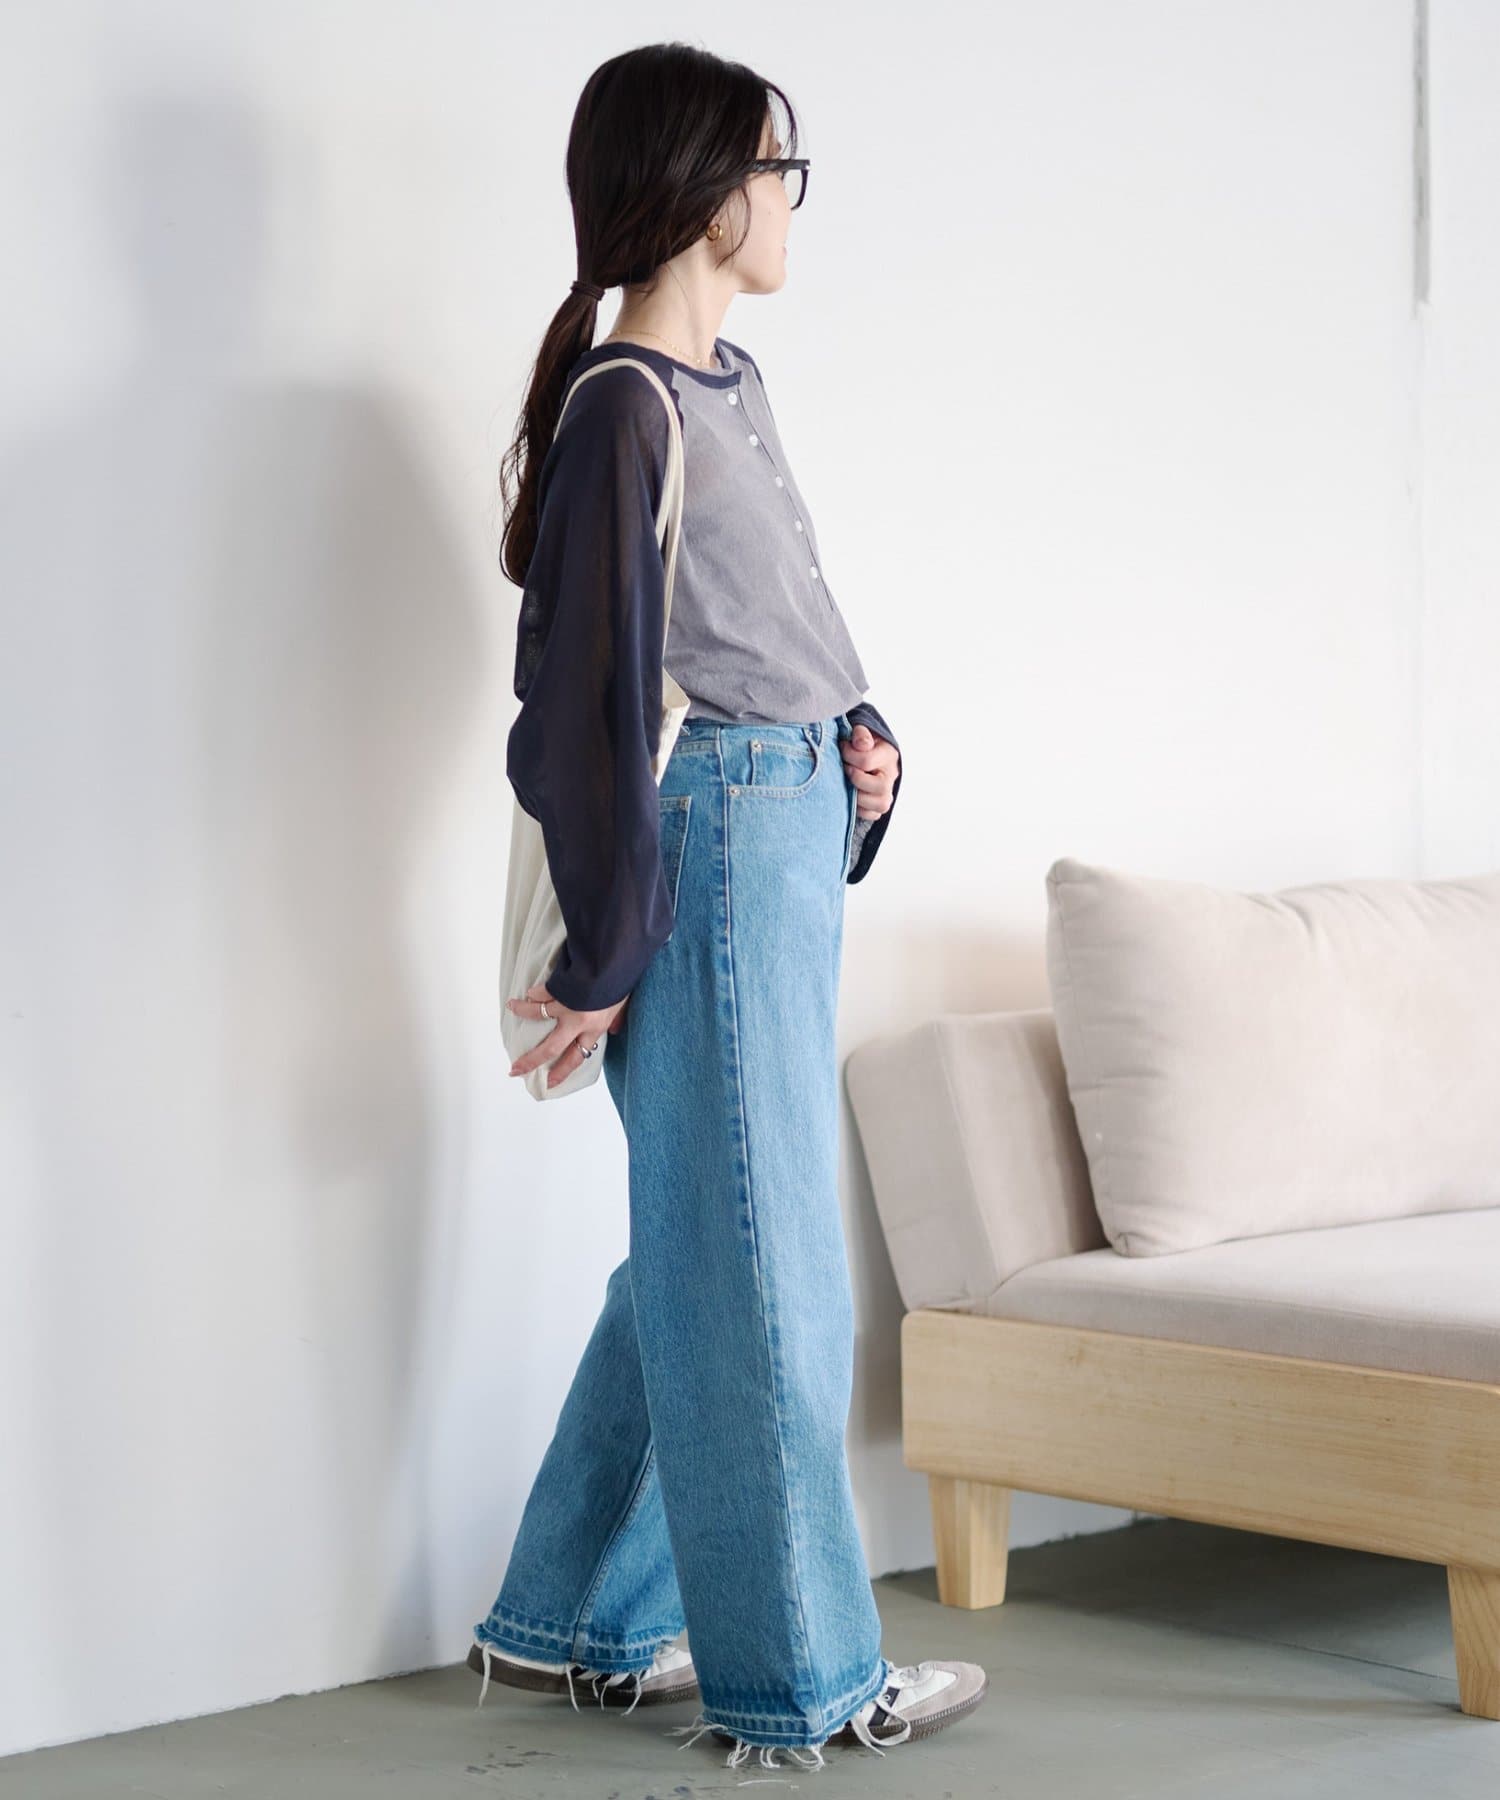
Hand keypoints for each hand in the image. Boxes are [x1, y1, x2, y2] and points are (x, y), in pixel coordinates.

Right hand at [506, 981, 629, 1088]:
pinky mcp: (559, 989)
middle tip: (515, 1069)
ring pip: (538, 1015)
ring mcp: (567, 1006)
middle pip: (550, 1048)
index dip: (562, 1071)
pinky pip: (542, 993)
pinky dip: (535, 992)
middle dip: (530, 1060)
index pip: (576, 1057)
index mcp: (595, 1028)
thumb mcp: (623, 1004)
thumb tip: (616, 1030)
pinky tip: (530, 991)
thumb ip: (617, 1019)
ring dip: (522, 1012)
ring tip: (512, 1007)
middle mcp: (578, 1022)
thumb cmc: (621, 980)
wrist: (617, 960)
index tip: (549, 1082)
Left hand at [840, 724, 898, 821]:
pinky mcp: (879, 806)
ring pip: (879, 804)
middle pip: (880, 786)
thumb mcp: (861, 732)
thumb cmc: (859, 743)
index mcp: (888, 754)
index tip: (842, 747)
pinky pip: (872, 815)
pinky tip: (850, 794)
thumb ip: (861, 734)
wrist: (864, 753)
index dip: (848, 755)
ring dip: (857, 795)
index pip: (867, 761)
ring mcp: (887, 792)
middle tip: (844, 768)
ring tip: (846, 783)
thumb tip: (861, 744)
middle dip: (855, 778)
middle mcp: (891, 775)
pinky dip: (859, 808)